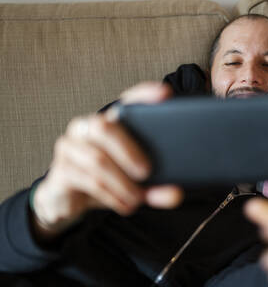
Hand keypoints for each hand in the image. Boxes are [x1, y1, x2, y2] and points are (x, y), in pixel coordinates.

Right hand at [32, 82, 182, 237]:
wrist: (67, 201)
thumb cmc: (106, 181)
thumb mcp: (133, 183)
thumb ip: (154, 186)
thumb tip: (176, 195)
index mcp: (109, 122)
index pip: (126, 101)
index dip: (144, 95)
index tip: (165, 94)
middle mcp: (86, 127)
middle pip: (104, 126)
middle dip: (128, 149)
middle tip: (147, 171)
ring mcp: (70, 146)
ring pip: (98, 161)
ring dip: (122, 183)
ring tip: (138, 199)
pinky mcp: (60, 170)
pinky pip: (89, 181)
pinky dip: (112, 195)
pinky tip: (125, 205)